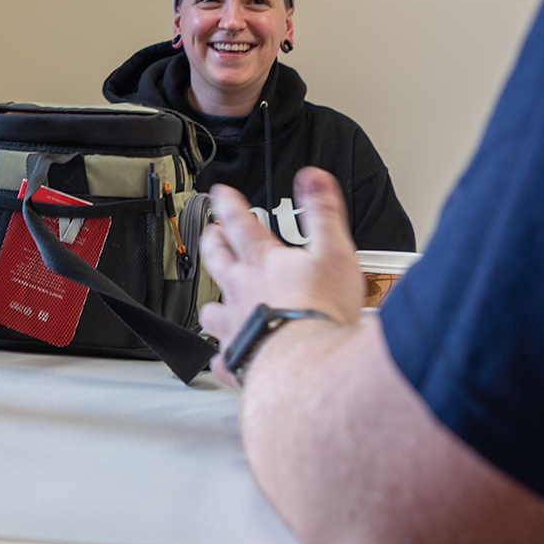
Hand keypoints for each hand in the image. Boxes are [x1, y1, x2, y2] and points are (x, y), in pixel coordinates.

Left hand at [196, 171, 364, 386]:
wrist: (309, 365)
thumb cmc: (321, 312)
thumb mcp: (333, 251)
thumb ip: (322, 213)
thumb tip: (313, 178)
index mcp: (262, 262)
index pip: (240, 222)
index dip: (229, 205)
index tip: (221, 194)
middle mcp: (240, 291)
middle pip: (216, 259)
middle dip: (212, 241)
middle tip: (211, 232)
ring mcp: (233, 326)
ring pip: (211, 309)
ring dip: (212, 301)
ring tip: (213, 301)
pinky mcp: (236, 360)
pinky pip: (221, 356)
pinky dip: (222, 355)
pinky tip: (225, 357)